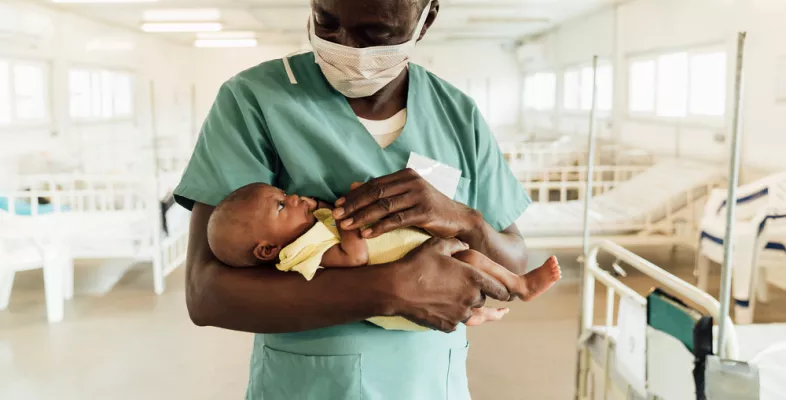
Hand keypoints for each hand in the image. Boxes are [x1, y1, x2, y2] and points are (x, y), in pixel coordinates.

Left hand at [332, 169, 478, 238]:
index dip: (354, 194)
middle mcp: (412, 182)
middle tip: (336, 215)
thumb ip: (384, 191)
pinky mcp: (425, 211)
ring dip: (362, 217)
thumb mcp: (407, 196)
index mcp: (405, 175)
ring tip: (346, 226)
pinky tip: (367, 234)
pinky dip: (379, 227)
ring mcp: (419, 196)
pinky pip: (397, 220)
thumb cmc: (430, 209)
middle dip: (354, 205)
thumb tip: (353, 186)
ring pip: (384, 206)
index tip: (337, 204)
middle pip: (376, 193)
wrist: (459, 219)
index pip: (374, 184)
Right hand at [386, 237, 510, 332]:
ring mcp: (459, 314)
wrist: (396, 288)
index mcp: (474, 278)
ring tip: (446, 296)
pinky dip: (450, 315)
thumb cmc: (417, 264)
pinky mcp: (447, 325)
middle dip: (476, 293)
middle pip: (482, 299)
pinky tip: (438, 306)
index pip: (501, 290)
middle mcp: (471, 298)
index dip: (502, 290)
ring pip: (469, 312)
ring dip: (463, 306)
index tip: (502, 291)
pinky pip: (455, 322)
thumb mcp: (437, 246)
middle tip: (459, 285)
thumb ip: (457, 244)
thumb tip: (466, 246)